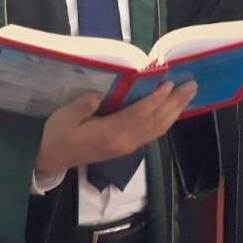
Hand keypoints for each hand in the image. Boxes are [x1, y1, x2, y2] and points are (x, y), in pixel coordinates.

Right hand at [35, 80, 196, 172]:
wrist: (50, 159)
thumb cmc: (57, 135)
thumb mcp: (63, 118)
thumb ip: (80, 107)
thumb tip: (96, 95)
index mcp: (110, 133)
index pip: (139, 114)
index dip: (156, 99)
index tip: (170, 83)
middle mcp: (124, 142)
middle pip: (156, 121)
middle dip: (175, 103)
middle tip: (192, 85)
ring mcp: (127, 146)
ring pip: (158, 128)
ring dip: (175, 111)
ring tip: (188, 94)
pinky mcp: (127, 147)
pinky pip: (152, 133)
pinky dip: (166, 120)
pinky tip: (173, 110)